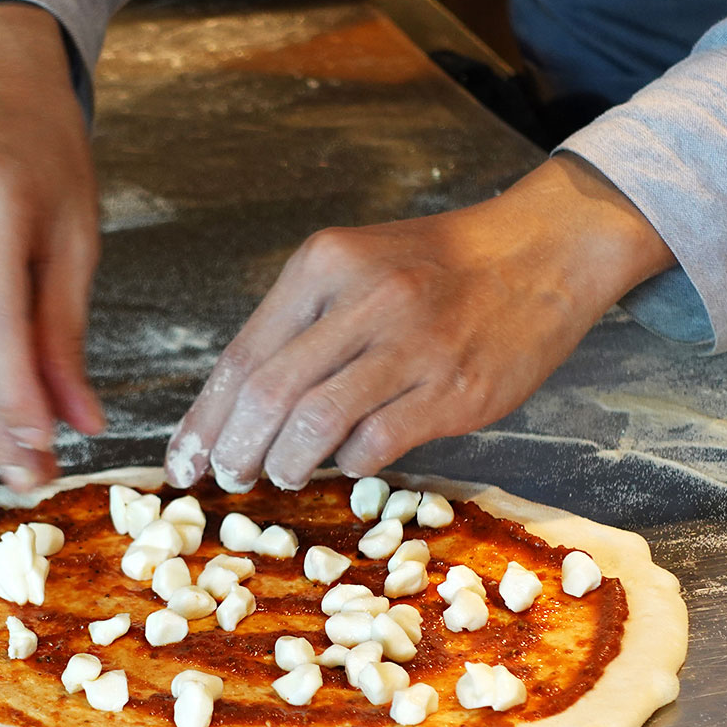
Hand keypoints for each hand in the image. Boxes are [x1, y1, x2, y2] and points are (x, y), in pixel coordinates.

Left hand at [164, 154, 675, 490]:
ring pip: (314, 423)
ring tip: (279, 472)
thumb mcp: (358, 266)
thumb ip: (303, 325)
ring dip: (283, 461)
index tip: (184, 458)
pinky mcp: (452, 390)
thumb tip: (242, 406)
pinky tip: (347, 458)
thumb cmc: (439, 267)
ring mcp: (411, 346)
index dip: (204, 418)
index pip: (242, 355)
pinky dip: (348, 461)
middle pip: (267, 394)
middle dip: (233, 448)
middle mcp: (364, 299)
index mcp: (325, 264)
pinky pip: (375, 443)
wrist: (542, 251)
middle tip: (227, 475)